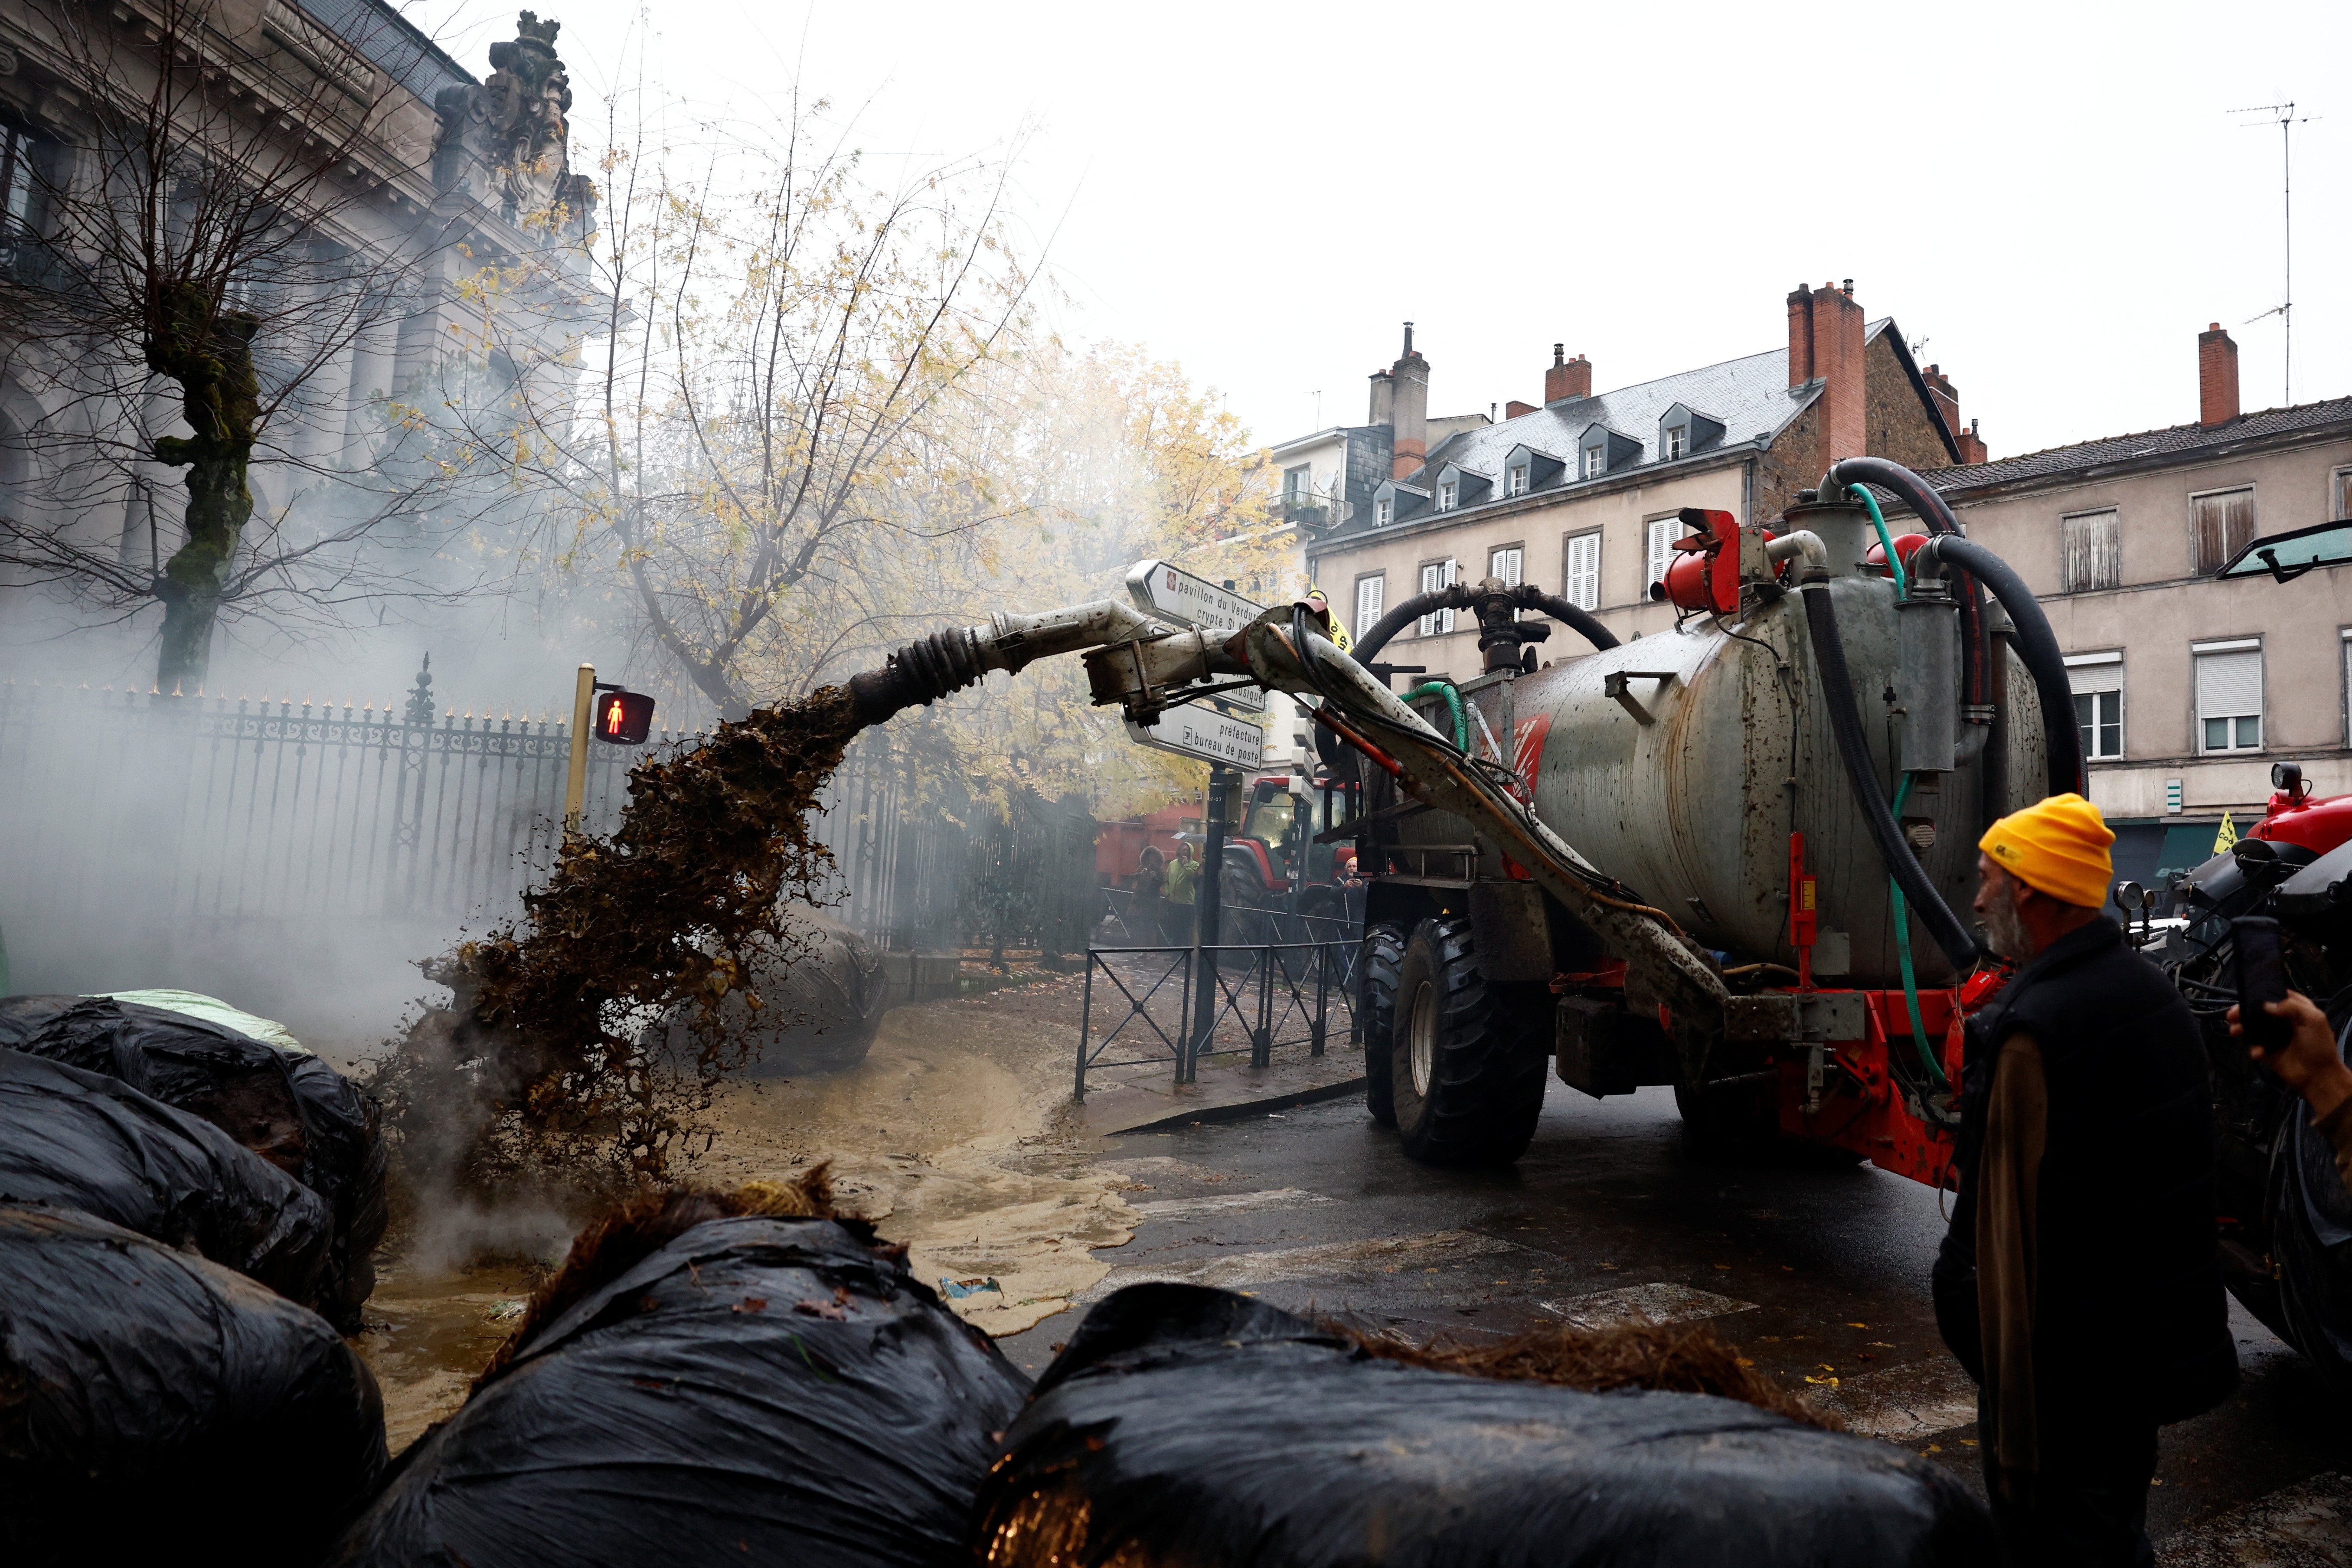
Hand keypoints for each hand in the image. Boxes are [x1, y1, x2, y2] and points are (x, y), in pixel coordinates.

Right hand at [2231, 990, 2351, 1120]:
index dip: (2262, 993)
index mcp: (2296, 1009)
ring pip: (2252, 1026)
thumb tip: (2266, 1005)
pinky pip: (2255, 1045)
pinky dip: (2253, 1048)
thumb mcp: (2314, 1019)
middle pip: (2259, 1010)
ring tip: (2234, 1030)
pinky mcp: (2268, 1050)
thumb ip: (2292, 1006)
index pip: (2276, 995)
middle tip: (2232, 1015)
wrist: (2317, 1076)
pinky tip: (2258, 1052)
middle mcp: (2284, 1020)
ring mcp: (2274, 1035)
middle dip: (2243, 1011)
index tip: (2248, 995)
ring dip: (2241, 1027)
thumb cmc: (2318, 1045)